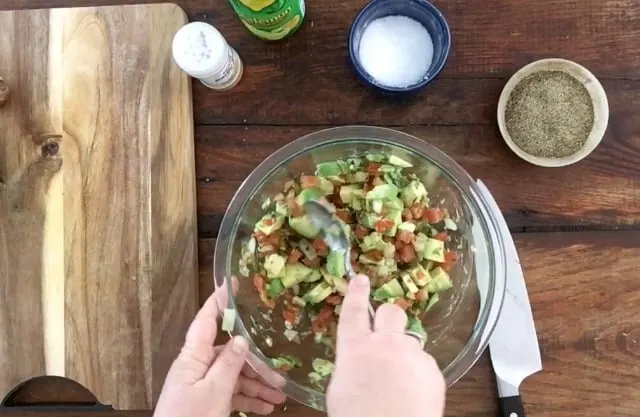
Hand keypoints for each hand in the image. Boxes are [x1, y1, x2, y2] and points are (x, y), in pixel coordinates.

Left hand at [154, 283, 286, 416]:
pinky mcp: (205, 402)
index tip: (233, 283)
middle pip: (230, 354)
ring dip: (257, 385)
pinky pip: (230, 392)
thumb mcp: (214, 392)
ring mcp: (201, 385)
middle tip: (280, 376)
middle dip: (256, 364)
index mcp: (192, 357)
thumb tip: (242, 339)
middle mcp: (196, 366)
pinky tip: (266, 408)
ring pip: (234, 375)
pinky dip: (248, 398)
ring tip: (280, 396)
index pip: (206, 321)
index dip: (219, 301)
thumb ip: (229, 364)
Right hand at [327, 274, 445, 416]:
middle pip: (390, 312)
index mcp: (356, 348)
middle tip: (384, 333)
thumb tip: (358, 359)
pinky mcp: (433, 370)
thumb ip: (350, 364)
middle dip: (387, 317)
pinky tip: (412, 392)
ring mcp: (412, 355)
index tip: (360, 279)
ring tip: (398, 379)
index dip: (356, 292)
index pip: (353, 311)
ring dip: (404, 351)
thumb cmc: (358, 416)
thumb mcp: (339, 389)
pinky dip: (418, 372)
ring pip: (410, 340)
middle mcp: (385, 344)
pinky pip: (424, 361)